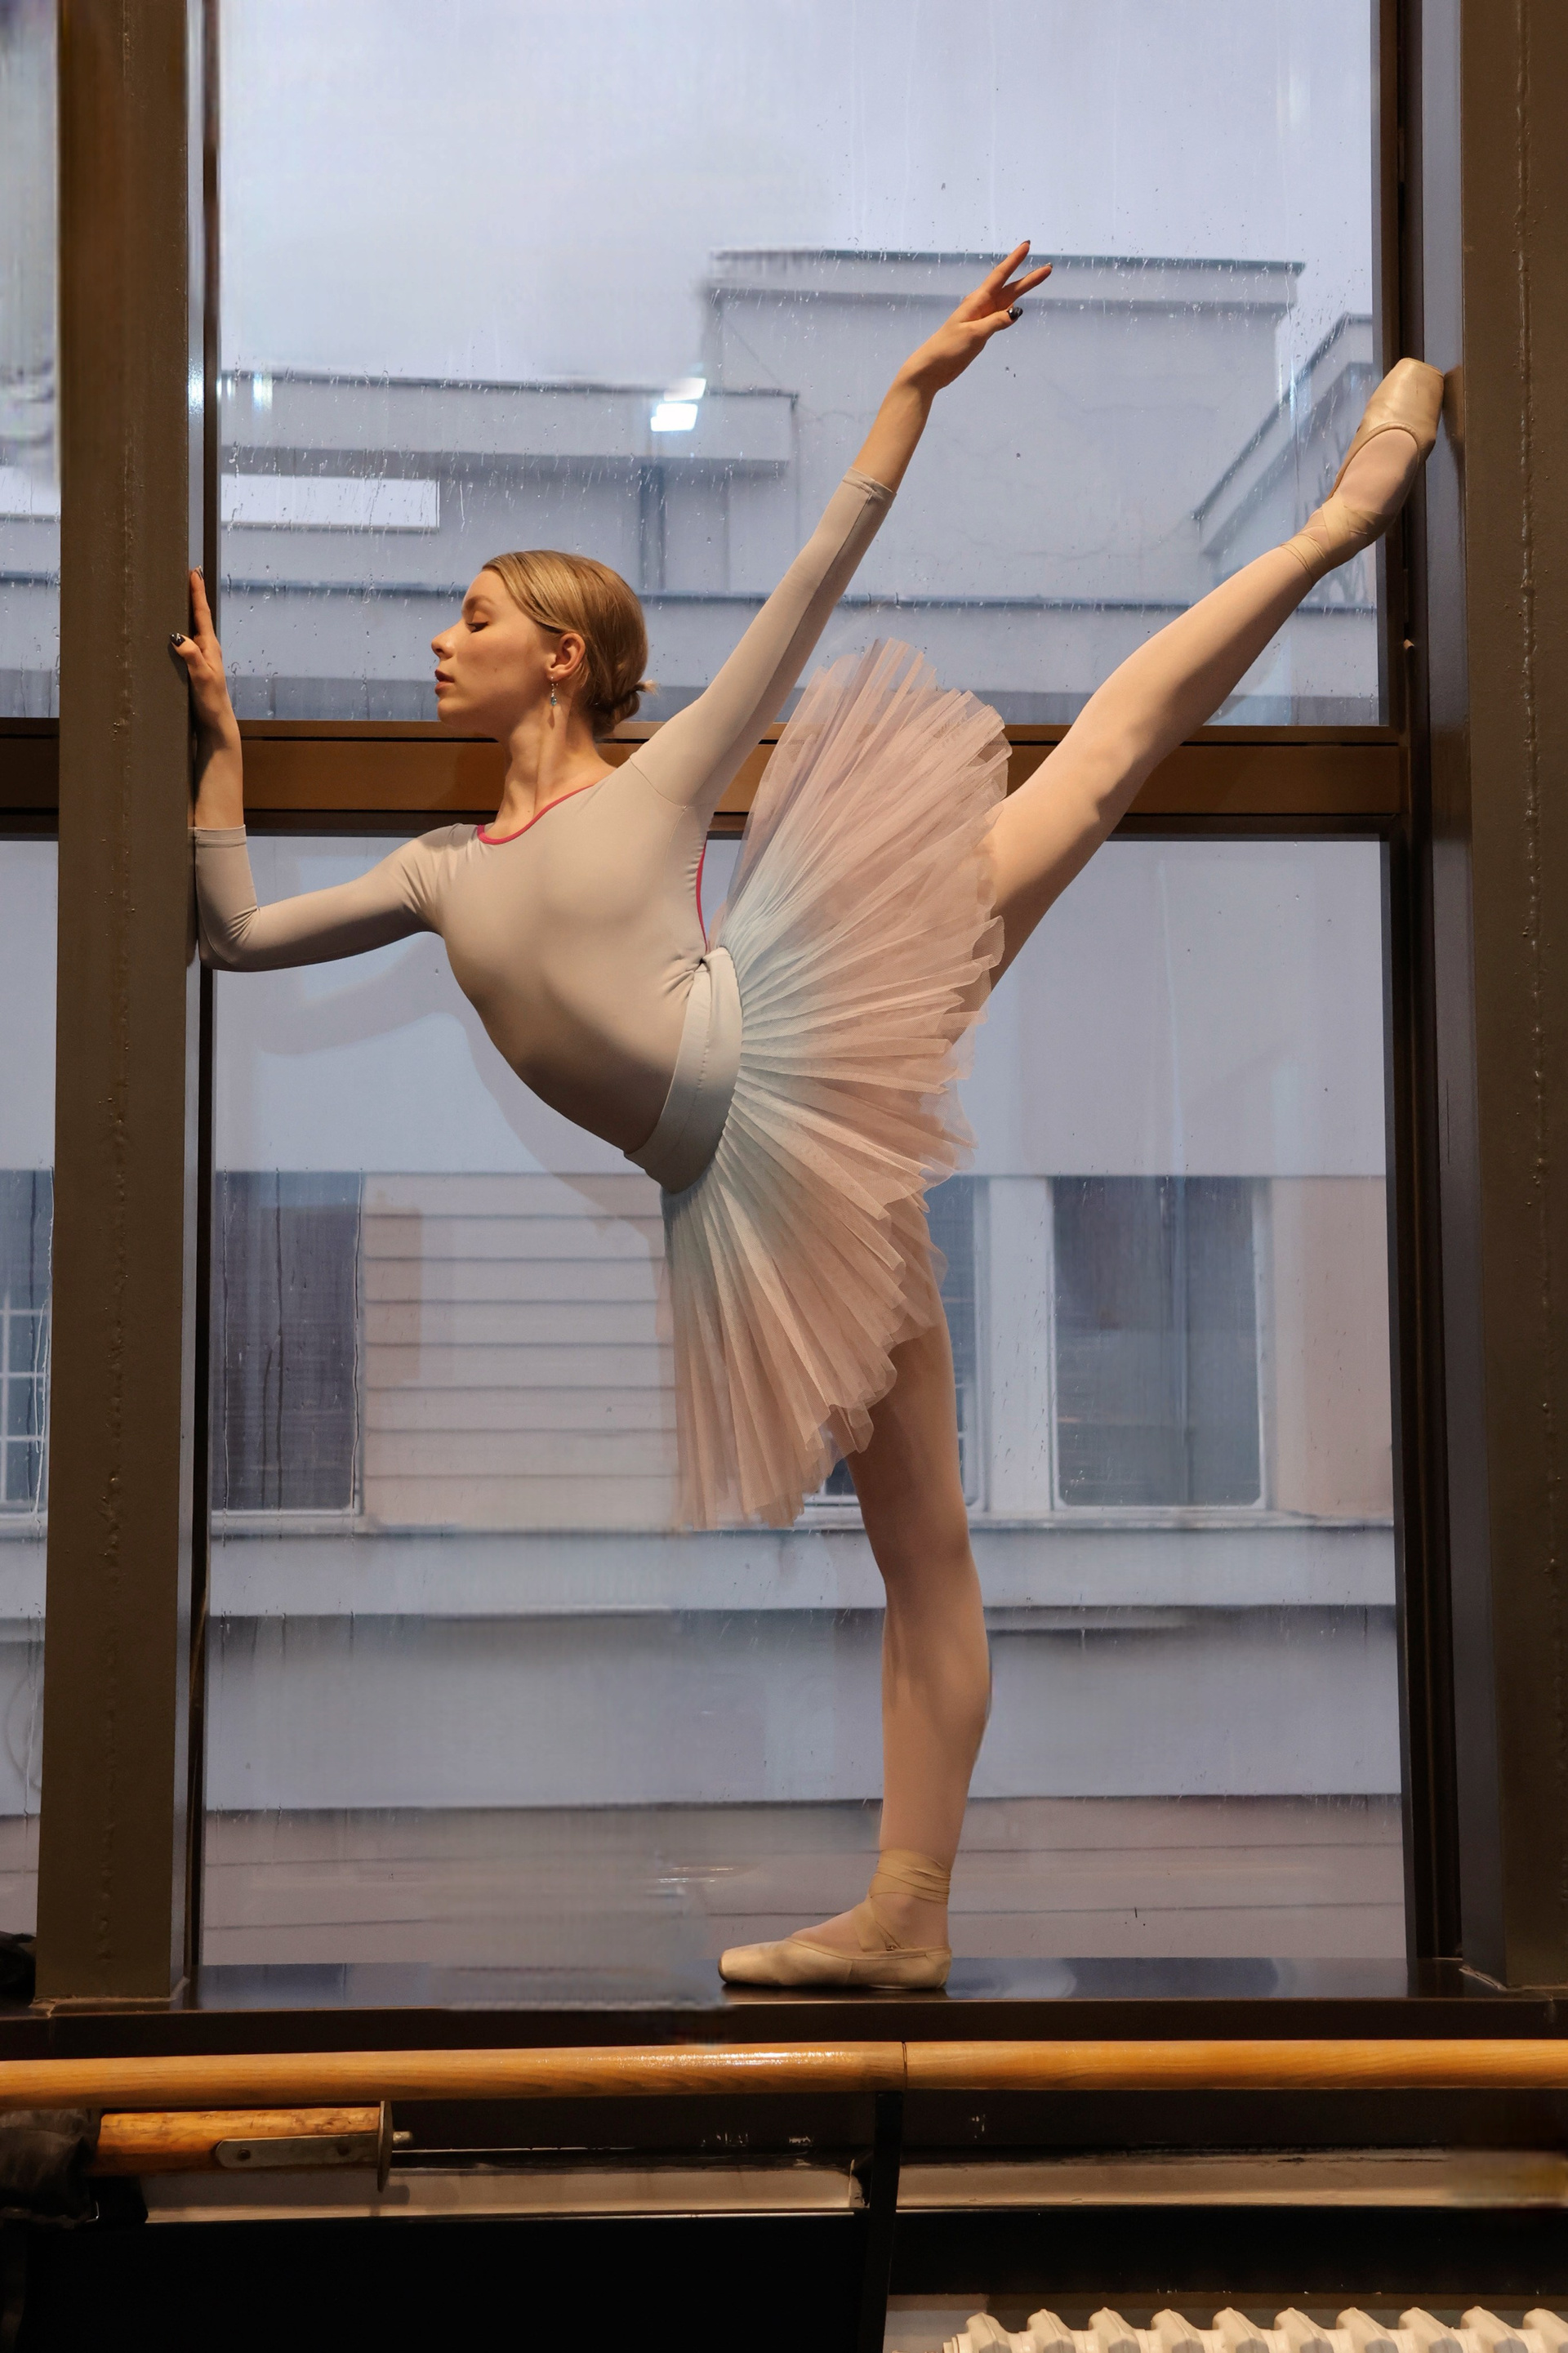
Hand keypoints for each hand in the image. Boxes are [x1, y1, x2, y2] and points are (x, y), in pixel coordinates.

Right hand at [170, 570, 237, 746]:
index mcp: (210, 646)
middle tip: (184, 574)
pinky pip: (185, 642)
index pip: (202, 613)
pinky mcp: (193, 667)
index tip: (193, 571)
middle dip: (190, 595)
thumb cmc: (211, 702)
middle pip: (196, 616)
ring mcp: (200, 657)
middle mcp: (206, 648)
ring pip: (190, 627)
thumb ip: (192, 658)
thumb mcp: (202, 679)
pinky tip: (169, 629)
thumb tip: (177, 636)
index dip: (197, 592)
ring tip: (174, 594)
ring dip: (184, 611)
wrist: (216, 725)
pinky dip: (178, 629)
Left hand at [898, 243, 1051, 394]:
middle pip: (1009, 287)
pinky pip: (1000, 315)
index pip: (999, 276)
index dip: (1014, 260)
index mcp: (977, 302)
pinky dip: (1011, 309)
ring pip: (1007, 300)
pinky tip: (1017, 308)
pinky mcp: (981, 332)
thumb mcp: (973, 335)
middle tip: (1048, 268)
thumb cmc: (948, 349)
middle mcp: (980, 306)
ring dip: (1022, 290)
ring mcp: (981, 319)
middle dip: (1028, 277)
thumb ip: (995, 322)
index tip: (1027, 246)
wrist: (932, 368)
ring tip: (1039, 279)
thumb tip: (1016, 312)